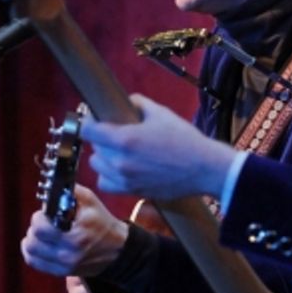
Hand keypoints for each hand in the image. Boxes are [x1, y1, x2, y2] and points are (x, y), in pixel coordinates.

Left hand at [21, 185, 127, 276]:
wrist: (116, 250)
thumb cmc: (102, 223)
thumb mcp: (91, 201)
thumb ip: (70, 191)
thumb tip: (51, 187)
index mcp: (76, 234)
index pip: (40, 228)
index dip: (39, 217)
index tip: (45, 214)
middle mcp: (69, 253)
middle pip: (32, 242)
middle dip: (34, 229)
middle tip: (43, 223)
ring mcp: (64, 265)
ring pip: (30, 253)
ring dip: (32, 240)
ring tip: (41, 234)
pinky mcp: (61, 272)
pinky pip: (34, 263)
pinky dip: (32, 252)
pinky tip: (40, 244)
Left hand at [81, 94, 237, 199]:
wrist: (203, 168)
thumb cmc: (185, 139)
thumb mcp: (161, 113)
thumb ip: (138, 104)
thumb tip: (126, 102)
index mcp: (125, 139)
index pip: (88, 130)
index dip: (89, 121)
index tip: (94, 118)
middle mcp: (120, 161)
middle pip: (93, 147)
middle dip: (101, 138)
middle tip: (114, 132)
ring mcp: (125, 179)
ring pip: (97, 165)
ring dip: (103, 157)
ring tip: (117, 151)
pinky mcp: (132, 191)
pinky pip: (106, 183)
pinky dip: (108, 176)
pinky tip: (119, 169)